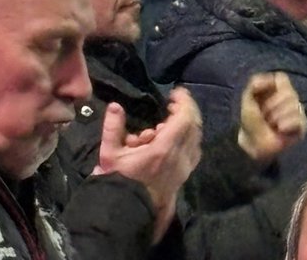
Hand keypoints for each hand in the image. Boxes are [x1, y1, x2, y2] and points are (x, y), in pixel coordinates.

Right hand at [95, 89, 201, 243]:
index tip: (175, 93)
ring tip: (169, 122)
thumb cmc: (118, 182)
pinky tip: (174, 139)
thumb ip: (113, 127)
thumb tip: (116, 106)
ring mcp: (184, 170)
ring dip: (187, 126)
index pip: (184, 119)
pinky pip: (193, 153)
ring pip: (196, 140)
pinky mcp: (183, 177)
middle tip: (173, 104)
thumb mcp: (110, 154)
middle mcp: (179, 159)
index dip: (183, 102)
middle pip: (194, 127)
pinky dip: (188, 140)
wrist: (126, 214)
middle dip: (186, 111)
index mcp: (163, 150)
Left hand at [237, 72, 306, 163]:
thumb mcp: (248, 98)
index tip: (262, 97)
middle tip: (266, 115)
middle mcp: (290, 97)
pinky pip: (299, 119)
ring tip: (272, 124)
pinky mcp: (302, 126)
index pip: (282, 78)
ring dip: (277, 116)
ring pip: (294, 105)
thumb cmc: (251, 120)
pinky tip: (280, 129)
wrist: (253, 142)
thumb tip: (272, 79)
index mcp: (278, 88)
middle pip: (288, 92)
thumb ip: (255, 83)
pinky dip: (286, 124)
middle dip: (272, 105)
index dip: (270, 87)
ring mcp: (298, 111)